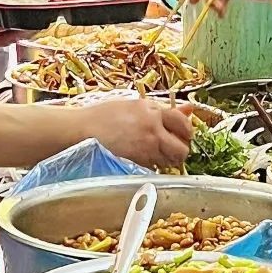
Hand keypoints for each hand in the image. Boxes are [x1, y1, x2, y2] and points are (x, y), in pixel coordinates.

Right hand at [77, 97, 193, 168]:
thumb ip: (163, 109)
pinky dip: (154, 165)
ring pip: (170, 161)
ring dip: (169, 159)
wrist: (82, 131)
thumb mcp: (136, 105)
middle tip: (173, 147)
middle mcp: (152, 131)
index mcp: (152, 112)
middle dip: (181, 149)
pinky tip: (144, 157)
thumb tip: (189, 109)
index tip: (183, 133)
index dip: (187, 130)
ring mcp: (144, 149)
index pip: (183, 123)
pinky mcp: (136, 164)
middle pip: (182, 148)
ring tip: (157, 153)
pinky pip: (155, 167)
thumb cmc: (105, 115)